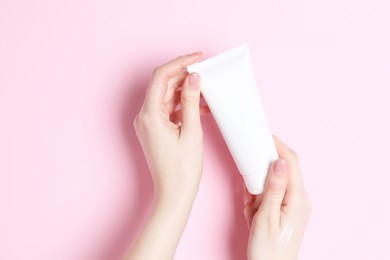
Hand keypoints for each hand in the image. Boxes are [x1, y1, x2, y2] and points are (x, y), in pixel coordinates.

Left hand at [134, 52, 207, 201]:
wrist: (174, 194)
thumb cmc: (182, 169)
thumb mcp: (192, 132)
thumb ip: (192, 101)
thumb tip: (194, 78)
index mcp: (149, 115)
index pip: (161, 77)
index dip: (179, 63)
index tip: (197, 57)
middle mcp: (145, 117)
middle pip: (164, 86)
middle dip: (184, 76)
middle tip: (206, 72)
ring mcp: (149, 123)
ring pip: (168, 97)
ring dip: (186, 92)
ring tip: (207, 91)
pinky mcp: (155, 130)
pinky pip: (169, 110)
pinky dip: (184, 106)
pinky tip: (202, 107)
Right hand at [244, 136, 310, 259]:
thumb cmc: (269, 251)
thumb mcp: (266, 218)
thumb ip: (274, 188)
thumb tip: (280, 162)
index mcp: (298, 199)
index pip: (291, 163)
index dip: (278, 146)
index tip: (264, 136)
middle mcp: (299, 199)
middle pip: (282, 170)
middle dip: (262, 173)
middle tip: (250, 184)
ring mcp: (292, 205)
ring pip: (272, 183)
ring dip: (257, 190)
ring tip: (252, 210)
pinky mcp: (284, 209)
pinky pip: (269, 195)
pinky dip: (257, 199)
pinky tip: (253, 213)